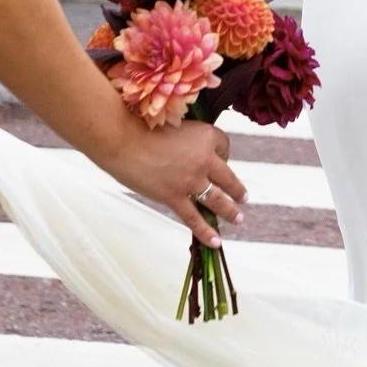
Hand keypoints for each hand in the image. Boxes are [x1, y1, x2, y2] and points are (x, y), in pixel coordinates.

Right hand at [106, 119, 246, 248]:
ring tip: (238, 218)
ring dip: (230, 211)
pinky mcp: (174, 197)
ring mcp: (191, 180)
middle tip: (244, 197)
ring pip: (217, 199)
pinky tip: (216, 241)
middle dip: (237, 189)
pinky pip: (194, 218)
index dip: (223, 154)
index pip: (225, 146)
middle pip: (228, 176)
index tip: (220, 159)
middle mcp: (204, 159)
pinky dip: (206, 231)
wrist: (122, 139)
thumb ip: (187, 139)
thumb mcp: (175, 125)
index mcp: (206, 136)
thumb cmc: (142, 127)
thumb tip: (189, 151)